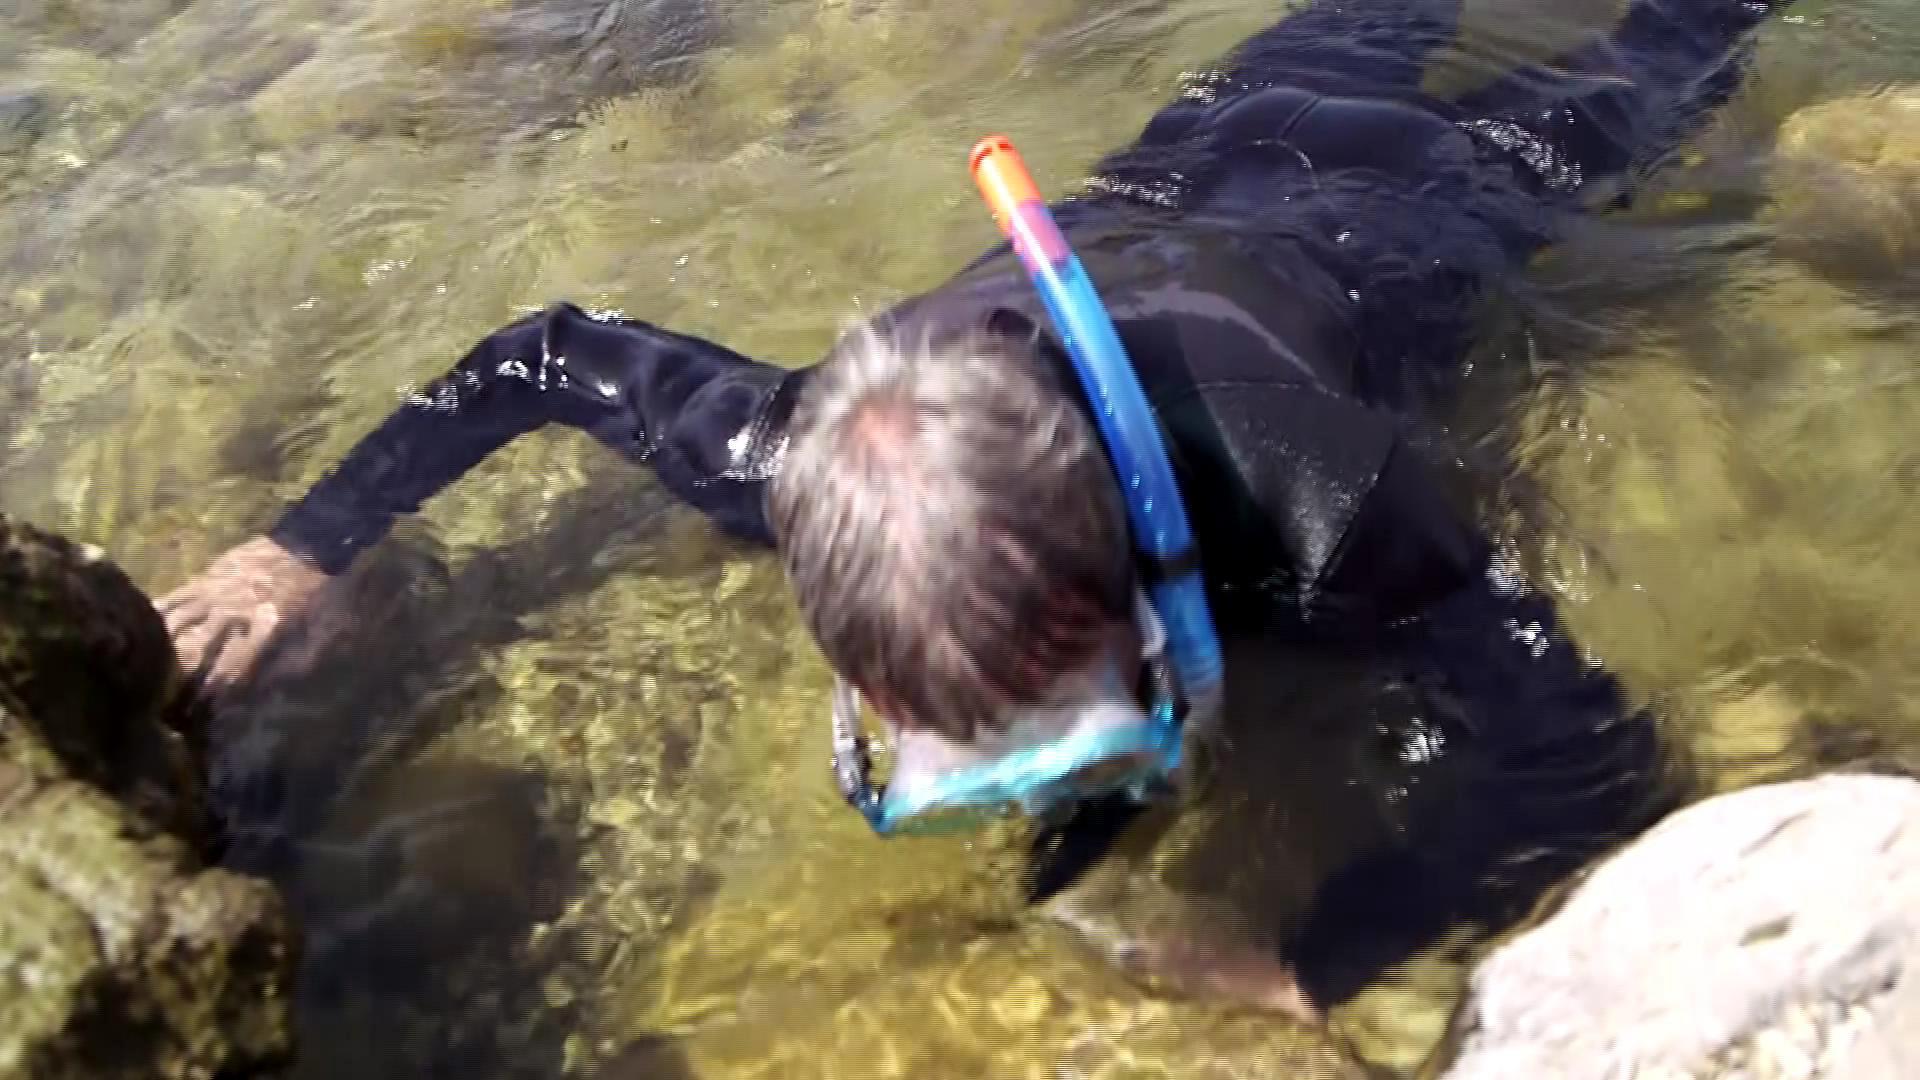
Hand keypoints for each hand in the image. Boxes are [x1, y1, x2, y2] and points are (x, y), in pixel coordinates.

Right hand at [156, 536, 339, 701]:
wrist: (304, 547)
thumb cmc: (310, 596)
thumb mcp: (311, 632)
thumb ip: (286, 662)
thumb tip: (261, 692)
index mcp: (261, 631)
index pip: (229, 671)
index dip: (211, 697)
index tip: (199, 718)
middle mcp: (231, 616)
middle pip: (194, 655)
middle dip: (177, 683)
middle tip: (164, 707)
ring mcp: (212, 596)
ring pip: (175, 629)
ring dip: (159, 655)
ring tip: (146, 678)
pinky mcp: (202, 580)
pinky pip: (172, 600)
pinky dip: (155, 618)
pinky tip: (140, 634)